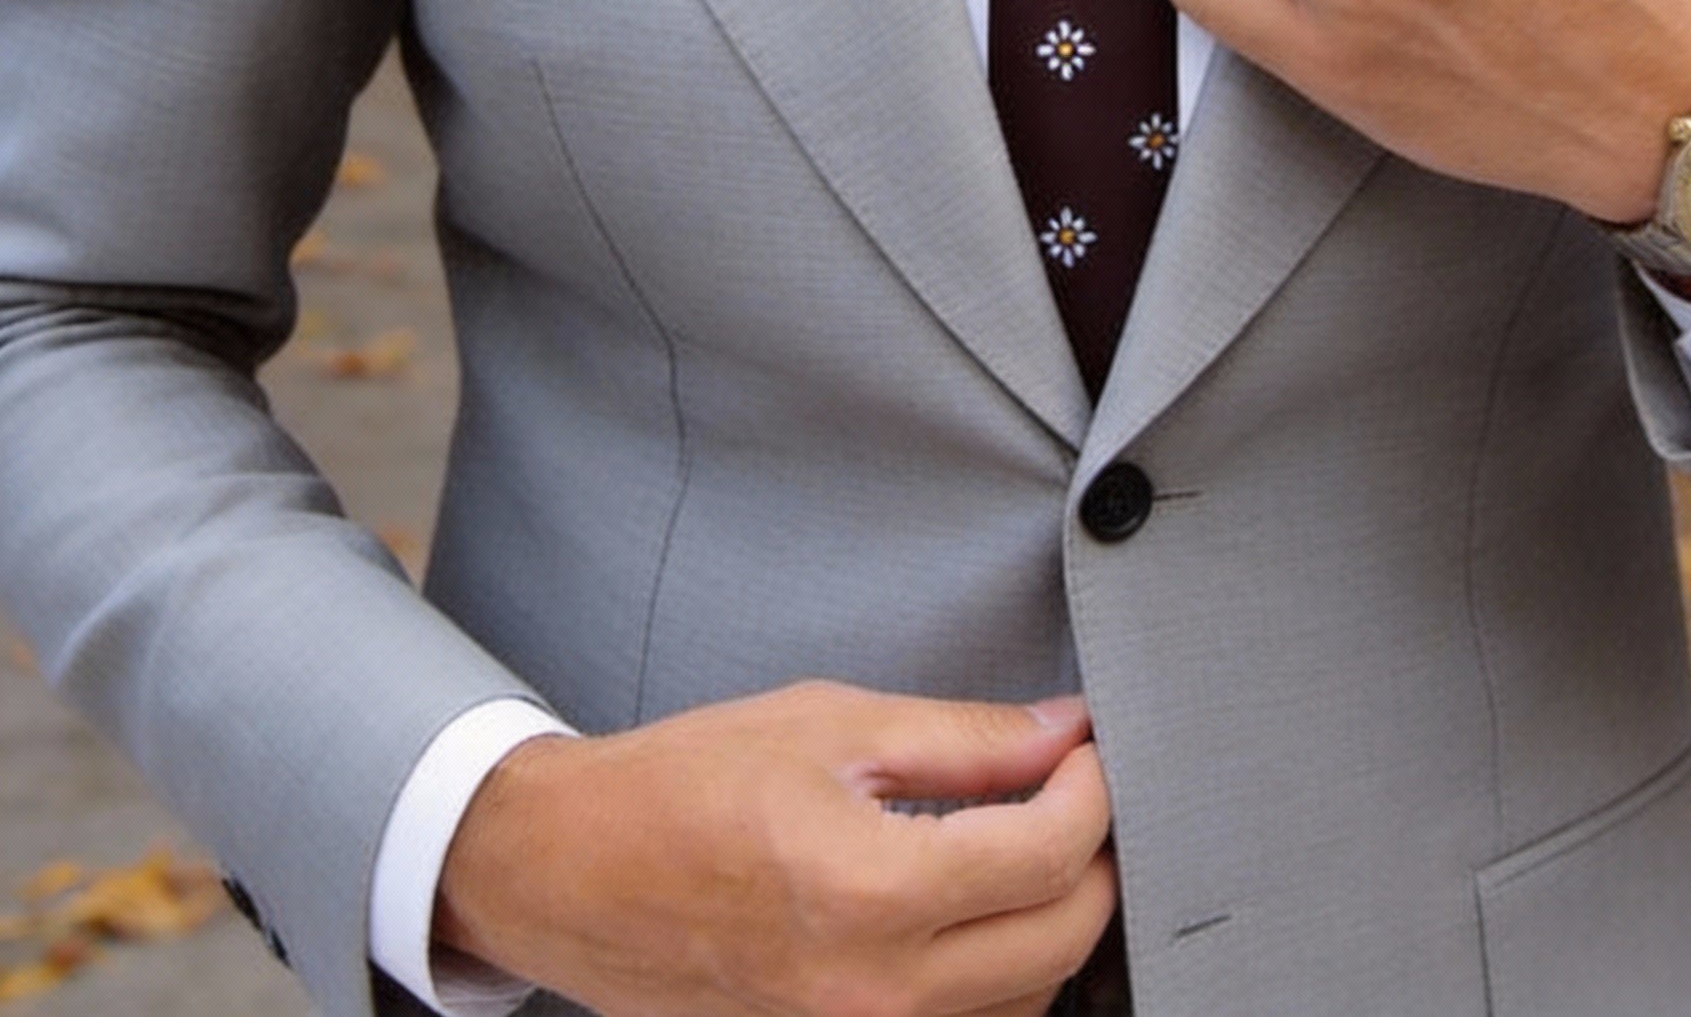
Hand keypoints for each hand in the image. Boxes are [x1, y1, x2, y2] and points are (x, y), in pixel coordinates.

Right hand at [434, 681, 1116, 1016]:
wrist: (574, 869)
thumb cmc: (683, 786)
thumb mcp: (832, 725)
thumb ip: (964, 737)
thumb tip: (1062, 730)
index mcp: (868, 891)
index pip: (1047, 855)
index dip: (1092, 790)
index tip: (1087, 751)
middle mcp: (872, 991)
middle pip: (1060, 941)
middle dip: (1092, 858)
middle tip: (1075, 794)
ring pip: (1026, 1001)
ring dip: (1054, 924)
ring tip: (1031, 847)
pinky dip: (1001, 977)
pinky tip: (982, 914)